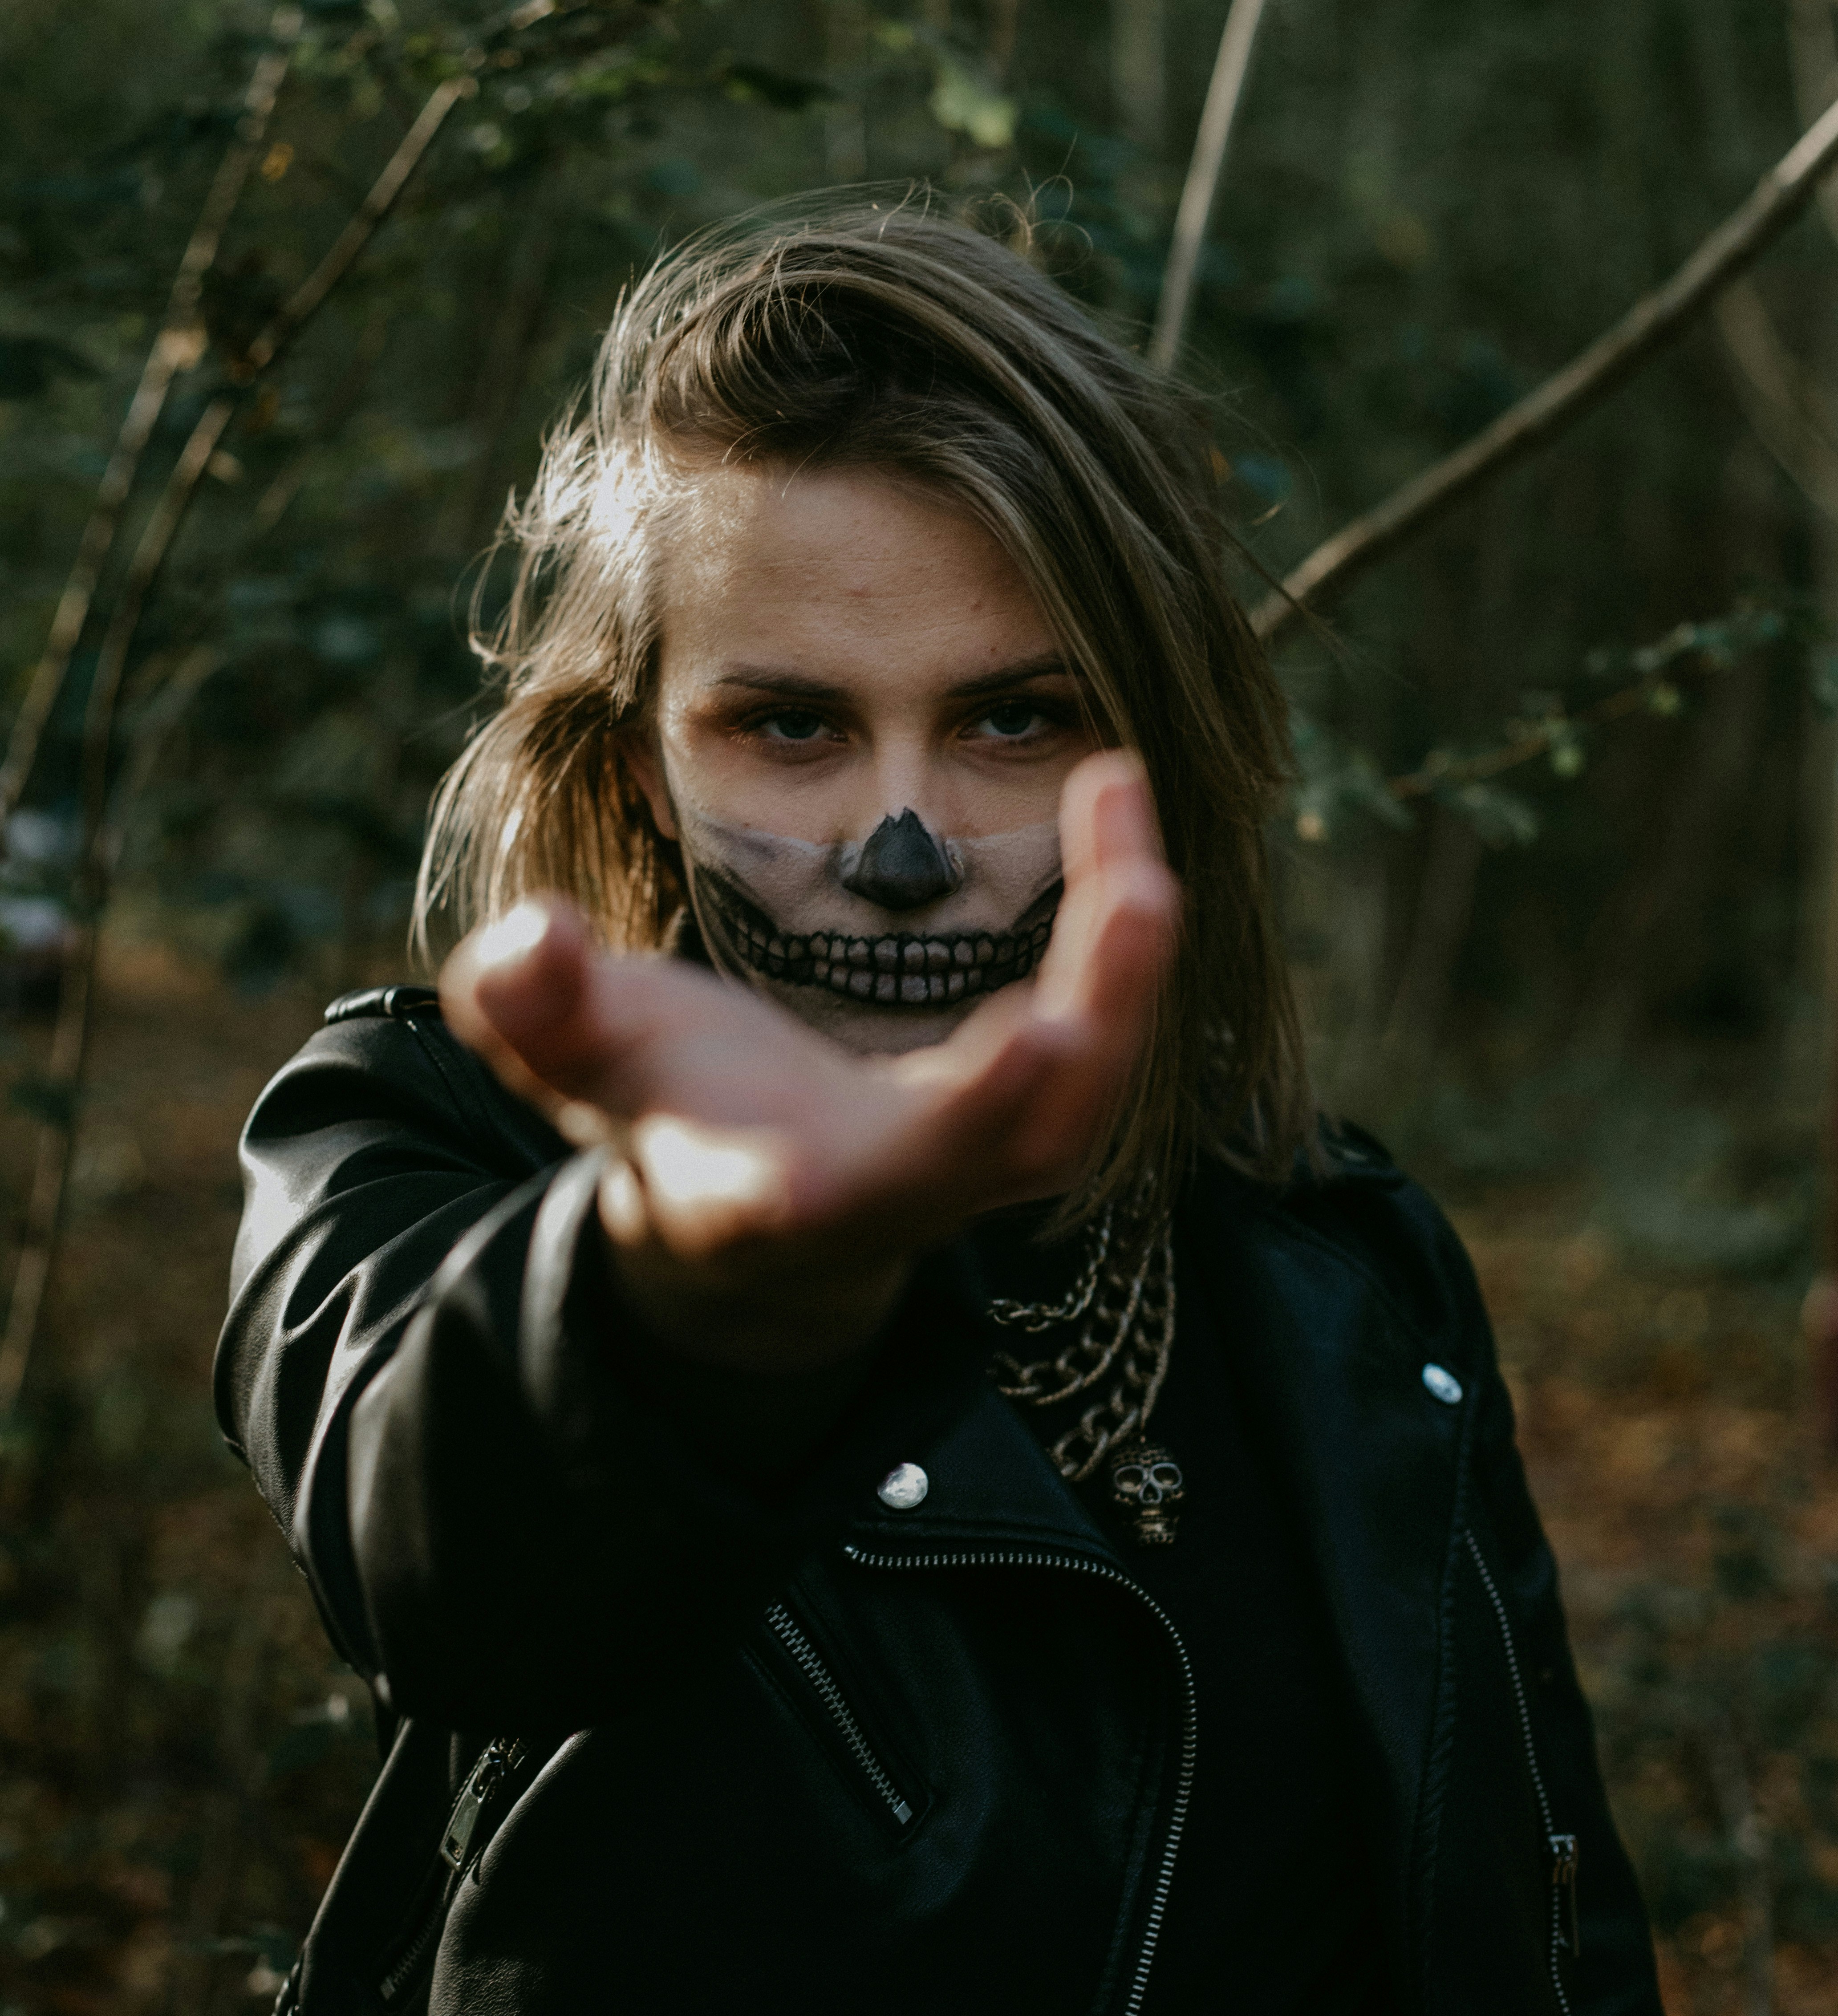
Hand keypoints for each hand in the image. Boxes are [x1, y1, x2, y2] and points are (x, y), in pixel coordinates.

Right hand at [438, 751, 1178, 1371]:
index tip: (980, 1071)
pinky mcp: (1022, 1128)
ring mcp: (971, 1173)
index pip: (826, 1186)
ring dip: (1125, 963)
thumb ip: (528, 1001)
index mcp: (769, 1193)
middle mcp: (890, 1196)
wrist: (738, 1217)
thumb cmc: (653, 1112)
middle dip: (1081, 1029)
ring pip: (1083, 1099)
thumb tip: (531, 938)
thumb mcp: (572, 1058)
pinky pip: (1099, 1042)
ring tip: (1119, 798)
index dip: (897, 1145)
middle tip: (1131, 888)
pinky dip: (1120, 940)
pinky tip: (1115, 815)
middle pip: (1012, 1144)